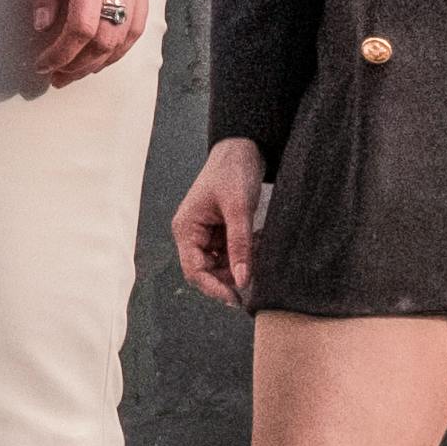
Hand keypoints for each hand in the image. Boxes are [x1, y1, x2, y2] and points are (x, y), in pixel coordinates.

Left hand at [27, 0, 155, 88]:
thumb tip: (41, 26)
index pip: (81, 26)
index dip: (60, 54)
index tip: (41, 63)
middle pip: (108, 38)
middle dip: (79, 65)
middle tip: (54, 76)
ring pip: (129, 35)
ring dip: (102, 60)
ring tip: (76, 70)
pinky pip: (139, 19)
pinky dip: (121, 42)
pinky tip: (102, 50)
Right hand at [173, 137, 267, 308]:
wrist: (243, 146)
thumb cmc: (234, 170)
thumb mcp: (239, 209)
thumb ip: (240, 246)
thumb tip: (243, 281)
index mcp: (186, 229)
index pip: (194, 271)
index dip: (214, 288)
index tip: (238, 298)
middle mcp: (192, 234)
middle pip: (207, 272)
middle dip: (231, 276)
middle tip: (256, 278)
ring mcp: (206, 233)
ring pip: (221, 264)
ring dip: (241, 264)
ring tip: (260, 254)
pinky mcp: (220, 230)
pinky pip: (231, 252)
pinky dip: (246, 253)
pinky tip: (259, 243)